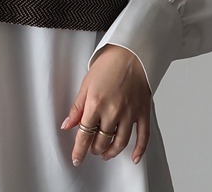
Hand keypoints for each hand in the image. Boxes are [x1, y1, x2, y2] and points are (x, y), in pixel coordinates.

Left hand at [61, 45, 150, 165]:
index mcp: (95, 103)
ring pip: (120, 142)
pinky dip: (139, 150)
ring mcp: (130, 113)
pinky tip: (133, 157)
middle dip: (94, 148)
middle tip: (91, 149)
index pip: (85, 134)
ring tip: (105, 153)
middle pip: (102, 140)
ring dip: (111, 152)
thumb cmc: (108, 64)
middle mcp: (113, 111)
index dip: (79, 149)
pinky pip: (143, 137)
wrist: (131, 53)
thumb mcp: (86, 84)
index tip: (76, 158)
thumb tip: (67, 125)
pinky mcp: (143, 112)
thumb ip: (77, 107)